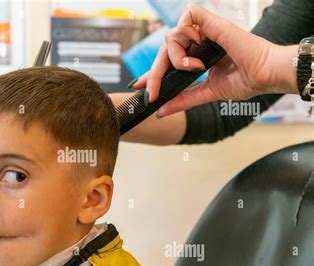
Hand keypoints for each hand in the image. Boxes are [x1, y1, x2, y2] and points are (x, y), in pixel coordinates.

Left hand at [130, 3, 297, 116]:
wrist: (264, 76)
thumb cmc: (245, 81)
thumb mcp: (207, 93)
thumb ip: (183, 100)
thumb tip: (160, 111)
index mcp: (196, 58)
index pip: (167, 62)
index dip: (151, 72)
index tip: (138, 86)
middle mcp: (197, 44)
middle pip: (164, 50)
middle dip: (154, 72)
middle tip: (154, 90)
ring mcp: (204, 33)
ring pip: (171, 35)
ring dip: (176, 56)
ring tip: (194, 67)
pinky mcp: (213, 23)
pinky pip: (188, 16)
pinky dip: (186, 31)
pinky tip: (198, 45)